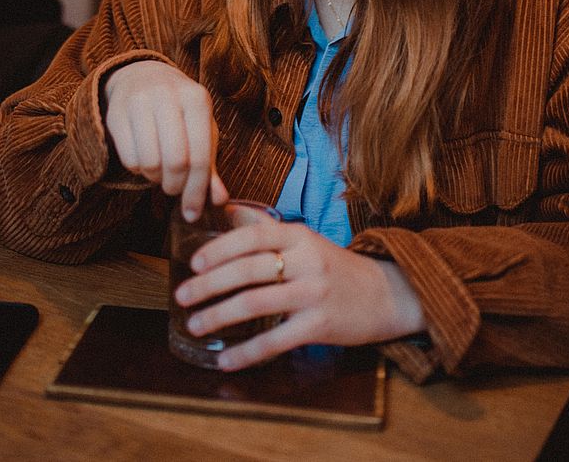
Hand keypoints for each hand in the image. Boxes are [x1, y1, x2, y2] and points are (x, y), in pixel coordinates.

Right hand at [103, 61, 227, 219]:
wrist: (144, 77)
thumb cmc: (180, 112)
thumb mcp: (201, 131)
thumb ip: (209, 167)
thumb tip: (219, 200)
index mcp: (196, 99)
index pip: (199, 157)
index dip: (197, 191)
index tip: (192, 213)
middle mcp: (168, 96)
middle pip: (175, 162)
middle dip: (175, 186)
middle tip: (174, 188)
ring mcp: (139, 101)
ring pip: (149, 162)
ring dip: (155, 179)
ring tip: (160, 171)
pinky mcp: (116, 113)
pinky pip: (128, 158)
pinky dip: (138, 170)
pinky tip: (144, 160)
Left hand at [174, 217, 425, 368]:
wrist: (387, 294)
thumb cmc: (335, 266)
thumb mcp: (304, 240)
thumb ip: (267, 227)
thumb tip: (227, 209)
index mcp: (298, 236)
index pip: (252, 236)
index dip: (219, 248)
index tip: (194, 262)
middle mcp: (305, 260)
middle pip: (248, 270)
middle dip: (209, 284)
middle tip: (182, 295)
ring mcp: (313, 293)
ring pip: (256, 303)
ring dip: (220, 315)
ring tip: (195, 324)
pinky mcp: (320, 325)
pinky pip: (276, 340)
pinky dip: (247, 352)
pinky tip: (226, 360)